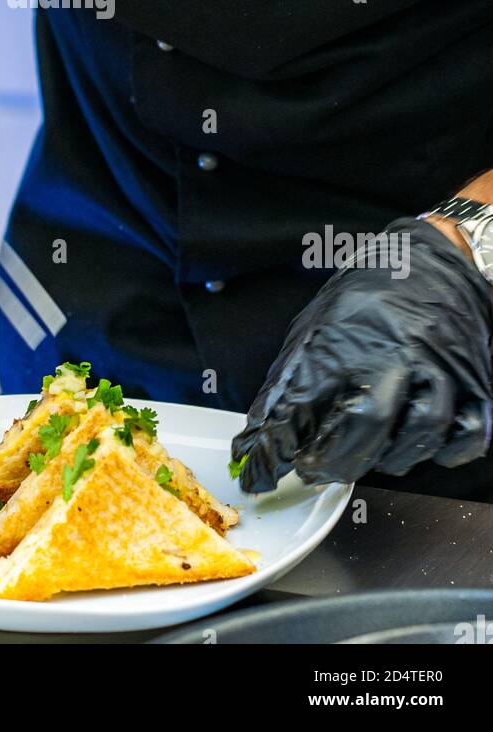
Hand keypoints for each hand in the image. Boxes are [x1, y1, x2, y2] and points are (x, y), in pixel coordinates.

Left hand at [231, 218, 492, 490]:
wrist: (429, 260)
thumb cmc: (368, 297)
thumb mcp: (316, 323)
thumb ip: (290, 378)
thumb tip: (261, 433)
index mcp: (348, 332)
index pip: (303, 398)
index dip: (276, 444)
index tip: (260, 471)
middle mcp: (396, 348)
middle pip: (368, 422)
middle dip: (337, 460)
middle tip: (317, 468)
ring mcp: (441, 364)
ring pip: (421, 433)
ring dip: (391, 458)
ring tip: (371, 453)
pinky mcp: (475, 380)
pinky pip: (467, 435)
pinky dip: (444, 452)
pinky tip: (419, 445)